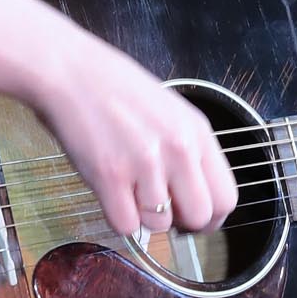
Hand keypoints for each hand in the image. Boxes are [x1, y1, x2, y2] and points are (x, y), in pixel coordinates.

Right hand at [29, 33, 238, 238]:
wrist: (70, 71)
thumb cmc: (115, 89)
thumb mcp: (171, 112)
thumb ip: (188, 152)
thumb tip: (193, 196)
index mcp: (196, 132)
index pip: (226, 197)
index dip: (212, 217)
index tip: (194, 218)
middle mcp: (178, 149)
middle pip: (200, 217)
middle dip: (181, 224)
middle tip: (162, 212)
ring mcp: (144, 163)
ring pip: (159, 225)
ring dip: (144, 217)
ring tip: (128, 189)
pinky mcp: (110, 176)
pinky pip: (125, 225)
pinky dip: (118, 218)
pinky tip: (111, 195)